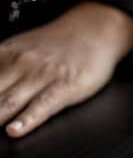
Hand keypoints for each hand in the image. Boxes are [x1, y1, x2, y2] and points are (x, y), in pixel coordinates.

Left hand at [0, 2, 132, 136]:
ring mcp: (43, 76)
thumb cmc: (59, 42)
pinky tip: (15, 130)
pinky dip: (27, 119)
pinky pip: (43, 106)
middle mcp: (21, 65)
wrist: (98, 27)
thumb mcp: (20, 46)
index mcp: (6, 55)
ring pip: (9, 103)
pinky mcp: (66, 87)